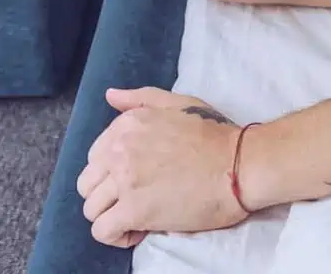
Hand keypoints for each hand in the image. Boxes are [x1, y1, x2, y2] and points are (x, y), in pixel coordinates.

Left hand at [77, 87, 249, 246]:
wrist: (242, 164)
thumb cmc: (217, 135)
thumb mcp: (181, 104)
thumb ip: (142, 99)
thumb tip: (110, 95)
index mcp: (128, 125)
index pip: (95, 157)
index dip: (114, 172)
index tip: (140, 178)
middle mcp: (120, 150)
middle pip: (87, 184)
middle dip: (108, 195)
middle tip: (137, 198)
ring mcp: (125, 181)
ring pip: (91, 209)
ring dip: (112, 216)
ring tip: (138, 217)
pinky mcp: (134, 210)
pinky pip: (102, 231)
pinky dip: (117, 236)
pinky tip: (138, 231)